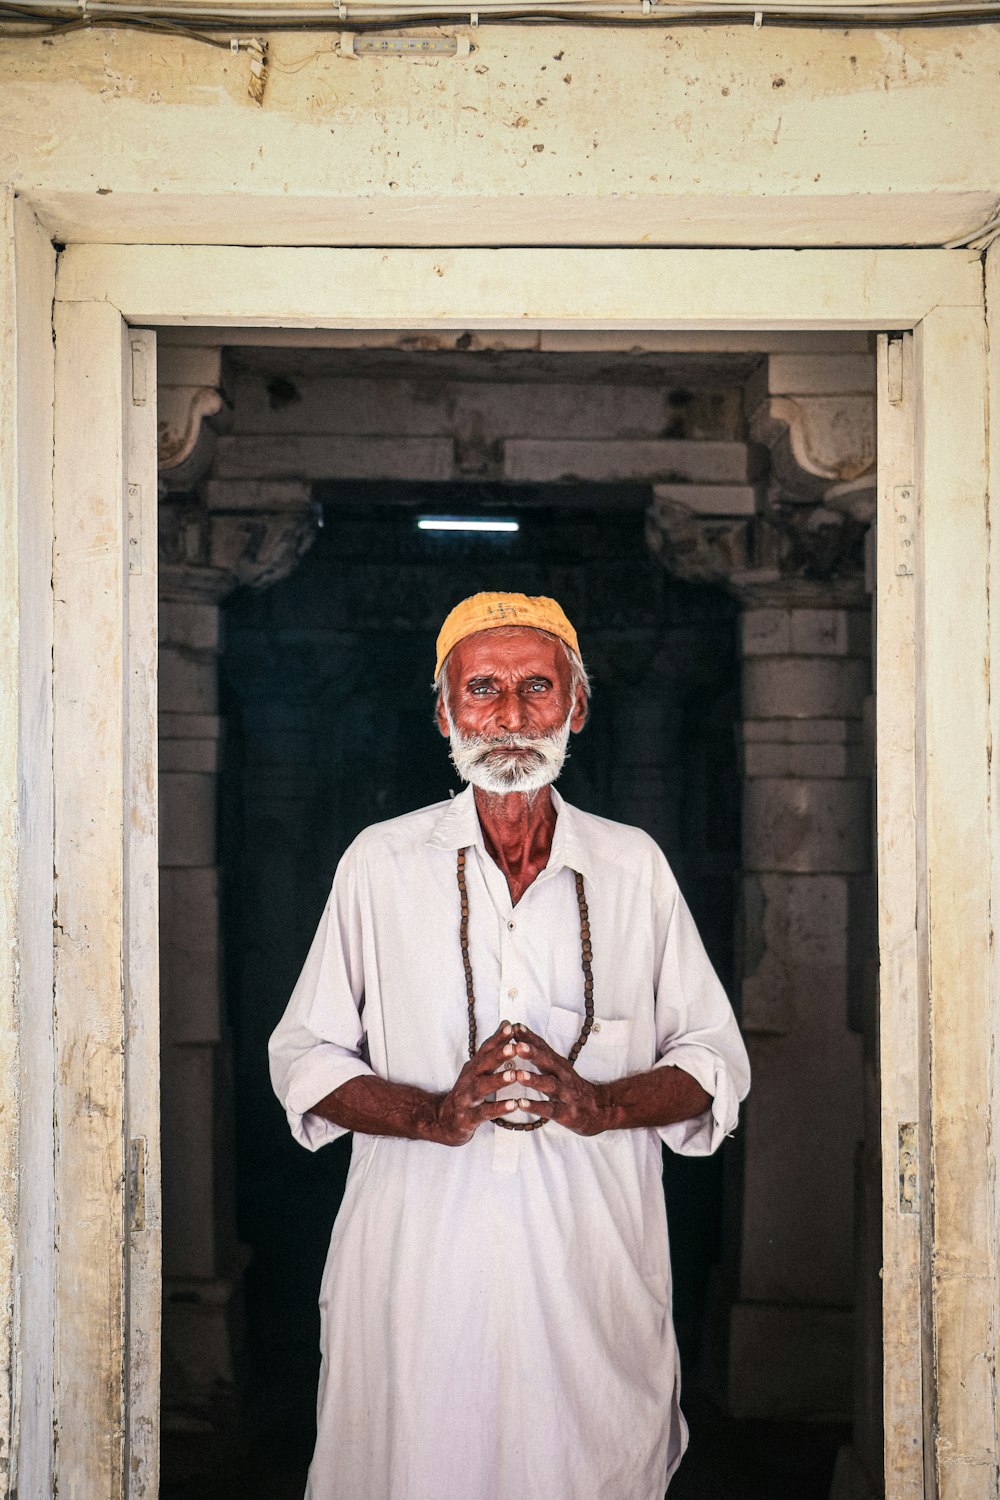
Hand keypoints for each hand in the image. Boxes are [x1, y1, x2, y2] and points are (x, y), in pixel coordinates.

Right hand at [432, 1021, 537, 1145]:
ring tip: (514, 1075)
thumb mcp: (477, 1070)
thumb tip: (507, 1024)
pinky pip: (484, 1112)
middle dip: (498, 1055)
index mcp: (473, 1068)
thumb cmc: (466, 1093)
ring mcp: (467, 1098)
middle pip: (483, 1065)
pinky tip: (513, 1105)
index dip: (497, 1039)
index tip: (512, 1027)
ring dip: (498, 1080)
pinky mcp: (468, 1118)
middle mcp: (469, 1080)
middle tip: (513, 1047)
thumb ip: (492, 1049)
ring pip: (482, 1087)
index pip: (485, 1049)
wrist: (442, 1120)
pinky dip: (498, 1108)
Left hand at [502, 1025, 608, 1135]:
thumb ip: (540, 1053)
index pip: (544, 1047)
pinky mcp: (565, 1112)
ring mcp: (565, 1094)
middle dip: (533, 1053)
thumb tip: (518, 1032)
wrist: (598, 1109)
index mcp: (558, 1064)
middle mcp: (563, 1075)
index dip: (530, 1037)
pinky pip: (549, 1109)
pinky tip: (521, 1104)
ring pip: (549, 1085)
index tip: (514, 1027)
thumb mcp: (558, 1067)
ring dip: (534, 1080)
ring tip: (518, 1075)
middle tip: (517, 1046)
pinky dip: (535, 1106)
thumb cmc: (570, 1085)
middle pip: (548, 1062)